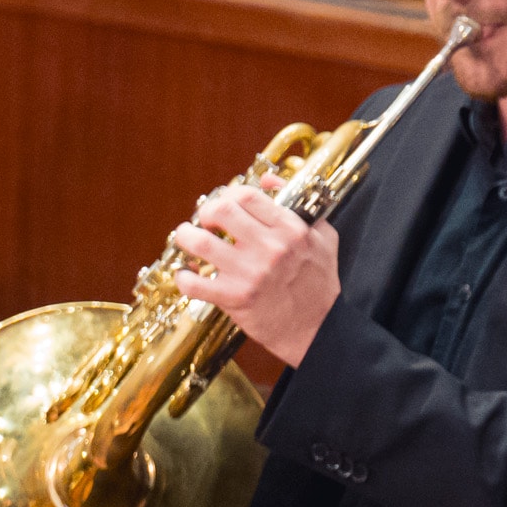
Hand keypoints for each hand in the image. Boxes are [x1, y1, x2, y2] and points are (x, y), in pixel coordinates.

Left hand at [169, 184, 340, 367]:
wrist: (318, 326)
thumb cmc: (319, 281)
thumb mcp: (323, 235)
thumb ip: (298, 204)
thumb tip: (268, 179)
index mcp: (292, 229)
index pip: (248, 195)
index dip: (228, 194)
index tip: (224, 203)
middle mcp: (270, 248)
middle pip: (221, 211)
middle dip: (205, 212)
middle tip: (205, 221)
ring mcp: (251, 273)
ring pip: (200, 243)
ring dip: (186, 237)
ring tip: (186, 238)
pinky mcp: (235, 298)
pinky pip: (194, 283)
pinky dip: (183, 277)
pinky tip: (186, 274)